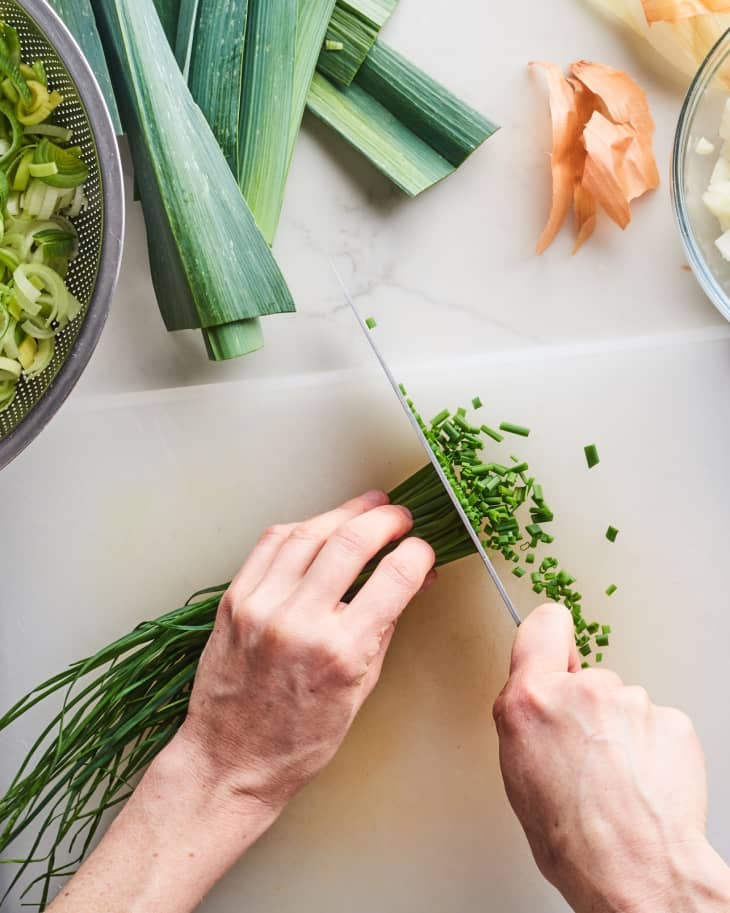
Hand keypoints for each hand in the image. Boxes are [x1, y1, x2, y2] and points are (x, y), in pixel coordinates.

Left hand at [175, 489, 434, 811]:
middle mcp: (299, 622)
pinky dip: (300, 527)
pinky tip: (318, 526)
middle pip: (352, 542)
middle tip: (399, 516)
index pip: (394, 577)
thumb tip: (410, 582)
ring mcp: (261, 607)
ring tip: (365, 507)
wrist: (230, 762)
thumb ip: (384, 628)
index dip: (418, 553)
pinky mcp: (234, 601)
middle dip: (384, 519)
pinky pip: (270, 545)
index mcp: (340, 651)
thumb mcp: (360, 690)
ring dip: (343, 513)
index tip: (423, 549)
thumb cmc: (299, 740)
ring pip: (308, 534)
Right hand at [493, 604, 729, 912]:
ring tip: (618, 779)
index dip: (550, 640)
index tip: (556, 651)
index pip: (543, 626)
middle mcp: (581, 691)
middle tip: (587, 756)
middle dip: (588, 708)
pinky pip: (657, 724)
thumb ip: (526, 721)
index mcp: (531, 701)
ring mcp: (631, 702)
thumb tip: (536, 710)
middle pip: (586, 678)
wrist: (636, 872)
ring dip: (622, 732)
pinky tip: (645, 782)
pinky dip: (653, 748)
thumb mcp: (517, 773)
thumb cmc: (574, 839)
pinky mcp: (671, 720)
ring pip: (624, 704)